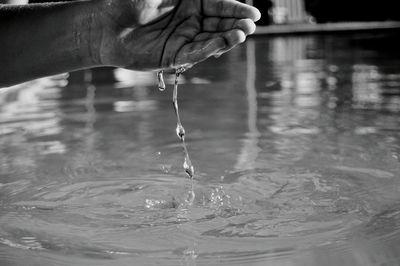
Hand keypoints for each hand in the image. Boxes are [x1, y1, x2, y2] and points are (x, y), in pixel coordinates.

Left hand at [94, 0, 260, 70]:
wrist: (103, 26)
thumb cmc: (128, 1)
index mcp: (189, 2)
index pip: (219, 5)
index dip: (236, 9)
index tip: (253, 13)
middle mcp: (190, 21)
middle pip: (220, 23)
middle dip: (236, 24)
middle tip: (250, 25)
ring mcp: (183, 39)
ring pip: (212, 40)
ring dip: (228, 38)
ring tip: (243, 33)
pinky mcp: (174, 57)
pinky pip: (196, 53)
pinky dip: (210, 49)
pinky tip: (223, 44)